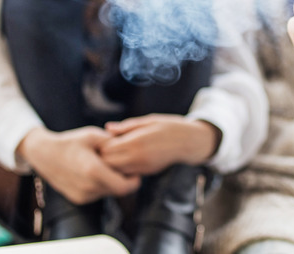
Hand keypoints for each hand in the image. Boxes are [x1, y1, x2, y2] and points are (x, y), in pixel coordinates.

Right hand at [16, 126, 140, 203]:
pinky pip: (97, 194)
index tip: (135, 171)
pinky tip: (96, 173)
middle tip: (124, 167)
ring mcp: (82, 195)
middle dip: (124, 180)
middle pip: (117, 190)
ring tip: (107, 167)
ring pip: (108, 193)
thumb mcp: (93, 135)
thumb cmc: (70, 142)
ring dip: (112, 183)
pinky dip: (101, 185)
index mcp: (93, 171)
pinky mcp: (78, 199)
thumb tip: (131, 147)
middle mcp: (88, 187)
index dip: (134, 181)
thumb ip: (113, 142)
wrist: (44, 154)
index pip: (124, 187)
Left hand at [100, 114, 220, 175]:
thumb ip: (127, 126)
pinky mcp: (148, 172)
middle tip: (109, 146)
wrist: (190, 142)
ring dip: (114, 163)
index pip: (107, 149)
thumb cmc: (170, 126)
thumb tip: (108, 128)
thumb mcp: (149, 120)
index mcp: (136, 142)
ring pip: (117, 171)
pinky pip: (129, 173)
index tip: (106, 137)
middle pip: (108, 163)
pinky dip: (124, 167)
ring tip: (118, 152)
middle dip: (105, 156)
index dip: (103, 144)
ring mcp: (144, 167)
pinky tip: (128, 157)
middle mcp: (138, 157)